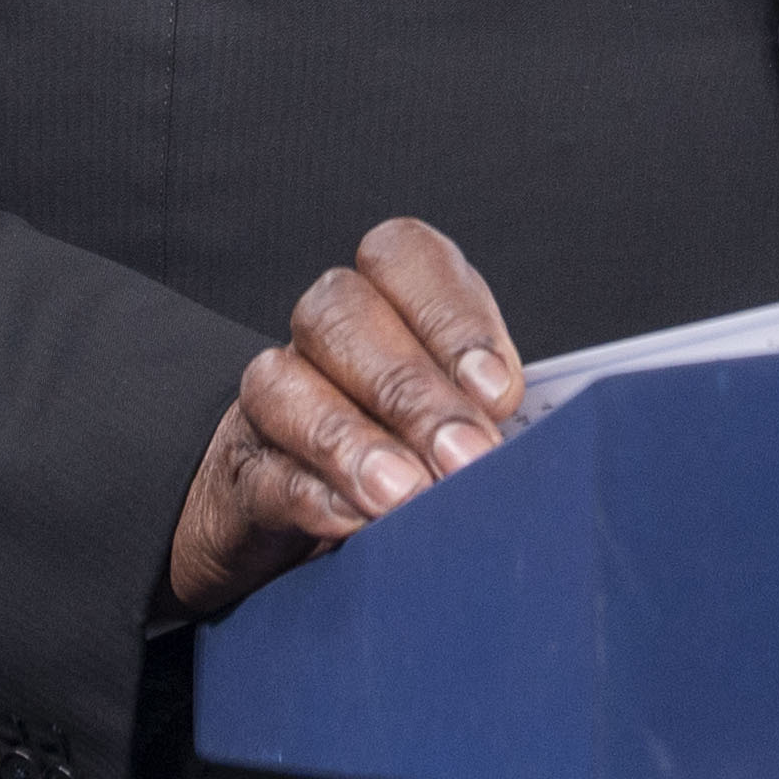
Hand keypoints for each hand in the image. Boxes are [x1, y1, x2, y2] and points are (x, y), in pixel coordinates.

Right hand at [168, 217, 524, 617]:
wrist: (307, 513)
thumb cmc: (414, 447)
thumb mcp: (462, 412)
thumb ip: (487, 407)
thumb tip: (535, 437)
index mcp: (387, 296)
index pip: (404, 257)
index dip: (451, 315)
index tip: (497, 388)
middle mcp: (324, 331)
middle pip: (344, 317)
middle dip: (412, 390)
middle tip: (467, 457)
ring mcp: (274, 398)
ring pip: (286, 384)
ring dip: (353, 441)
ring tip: (407, 495)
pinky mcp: (243, 472)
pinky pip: (265, 470)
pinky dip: (313, 495)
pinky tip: (354, 521)